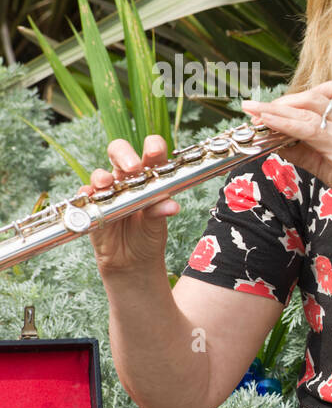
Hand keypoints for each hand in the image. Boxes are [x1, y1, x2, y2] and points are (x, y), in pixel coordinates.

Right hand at [77, 135, 178, 275]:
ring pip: (100, 174)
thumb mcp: (157, 225)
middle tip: (132, 167)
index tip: (153, 150)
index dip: (152, 146)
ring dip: (102, 176)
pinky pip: (84, 195)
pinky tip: (89, 197)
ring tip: (107, 183)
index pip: (152, 153)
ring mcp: (107, 190)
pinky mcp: (92, 205)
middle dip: (124, 155)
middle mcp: (127, 179)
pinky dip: (85, 194)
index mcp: (149, 177)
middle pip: (120, 152)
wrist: (131, 261)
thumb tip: (172, 206)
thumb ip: (160, 211)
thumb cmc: (148, 236)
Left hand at [241, 79, 331, 226]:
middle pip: (310, 96)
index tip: (271, 108)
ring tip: (252, 110)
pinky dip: (284, 122)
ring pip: (307, 108)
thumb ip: (302, 151)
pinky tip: (267, 122)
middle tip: (255, 109)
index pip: (320, 95)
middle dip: (280, 101)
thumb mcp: (326, 164)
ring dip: (275, 108)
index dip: (293, 98)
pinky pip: (308, 128)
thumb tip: (276, 143)